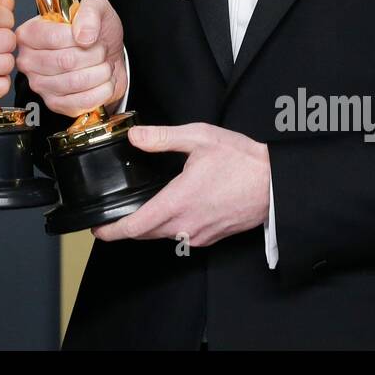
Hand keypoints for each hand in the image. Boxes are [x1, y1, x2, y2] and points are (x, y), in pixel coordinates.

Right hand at [15, 0, 127, 117]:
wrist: (108, 57)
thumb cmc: (95, 32)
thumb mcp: (96, 7)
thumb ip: (89, 11)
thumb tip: (83, 35)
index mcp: (29, 33)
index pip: (52, 37)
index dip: (79, 36)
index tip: (90, 35)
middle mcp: (28, 60)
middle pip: (65, 61)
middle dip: (94, 54)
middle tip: (101, 50)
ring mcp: (40, 85)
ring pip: (76, 82)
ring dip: (100, 72)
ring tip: (103, 64)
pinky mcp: (55, 104)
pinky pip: (83, 101)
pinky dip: (103, 90)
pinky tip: (103, 80)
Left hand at [92, 124, 269, 247]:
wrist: (276, 184)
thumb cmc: (242, 161)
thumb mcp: (199, 138)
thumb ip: (162, 138)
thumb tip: (135, 137)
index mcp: (178, 202)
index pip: (135, 227)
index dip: (112, 230)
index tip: (98, 228)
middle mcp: (186, 225)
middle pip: (144, 234)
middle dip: (125, 227)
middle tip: (112, 217)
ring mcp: (199, 234)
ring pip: (162, 236)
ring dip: (147, 227)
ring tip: (138, 210)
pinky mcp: (210, 237)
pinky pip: (180, 236)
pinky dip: (167, 227)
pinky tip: (168, 210)